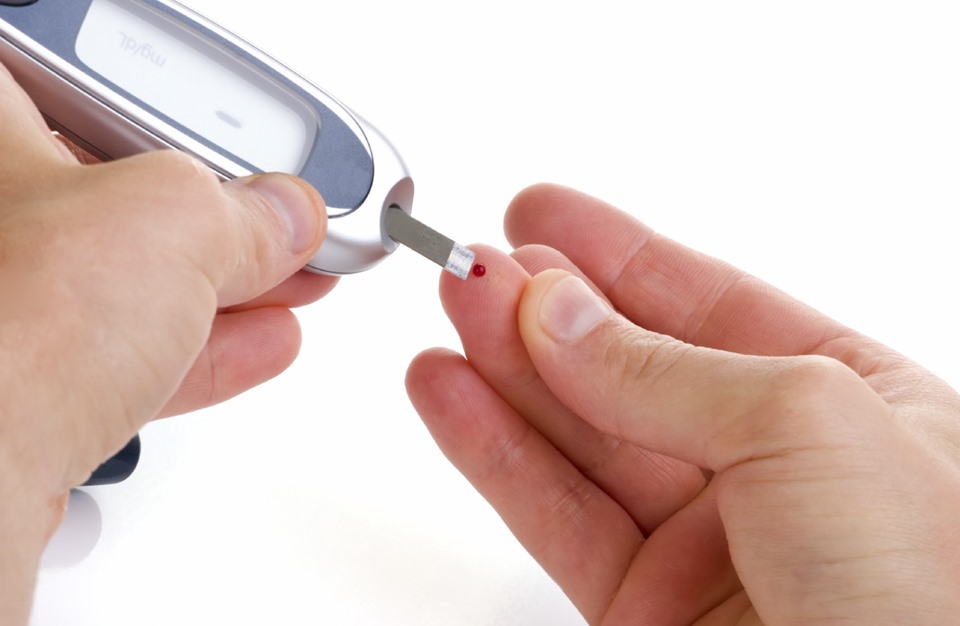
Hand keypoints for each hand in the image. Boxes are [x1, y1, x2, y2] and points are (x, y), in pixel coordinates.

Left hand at [0, 64, 334, 622]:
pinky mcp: (27, 383)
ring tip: (299, 285)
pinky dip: (204, 348)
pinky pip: (130, 352)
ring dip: (229, 288)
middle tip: (290, 228)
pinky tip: (263, 342)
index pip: (99, 100)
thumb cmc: (12, 329)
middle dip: (226, 218)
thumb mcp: (175, 220)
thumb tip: (285, 217)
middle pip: (124, 198)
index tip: (258, 158)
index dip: (191, 126)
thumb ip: (247, 210)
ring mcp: (8, 307)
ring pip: (133, 283)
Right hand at [406, 184, 959, 623]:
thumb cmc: (937, 597)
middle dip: (544, 308)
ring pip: (579, 438)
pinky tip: (452, 395)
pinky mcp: (643, 607)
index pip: (708, 303)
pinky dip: (494, 453)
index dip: (618, 254)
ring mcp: (704, 541)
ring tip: (450, 309)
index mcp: (847, 402)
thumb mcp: (805, 425)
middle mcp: (771, 470)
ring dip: (504, 370)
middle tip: (475, 261)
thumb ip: (665, 370)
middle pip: (629, 367)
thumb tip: (558, 312)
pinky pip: (554, 514)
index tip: (543, 216)